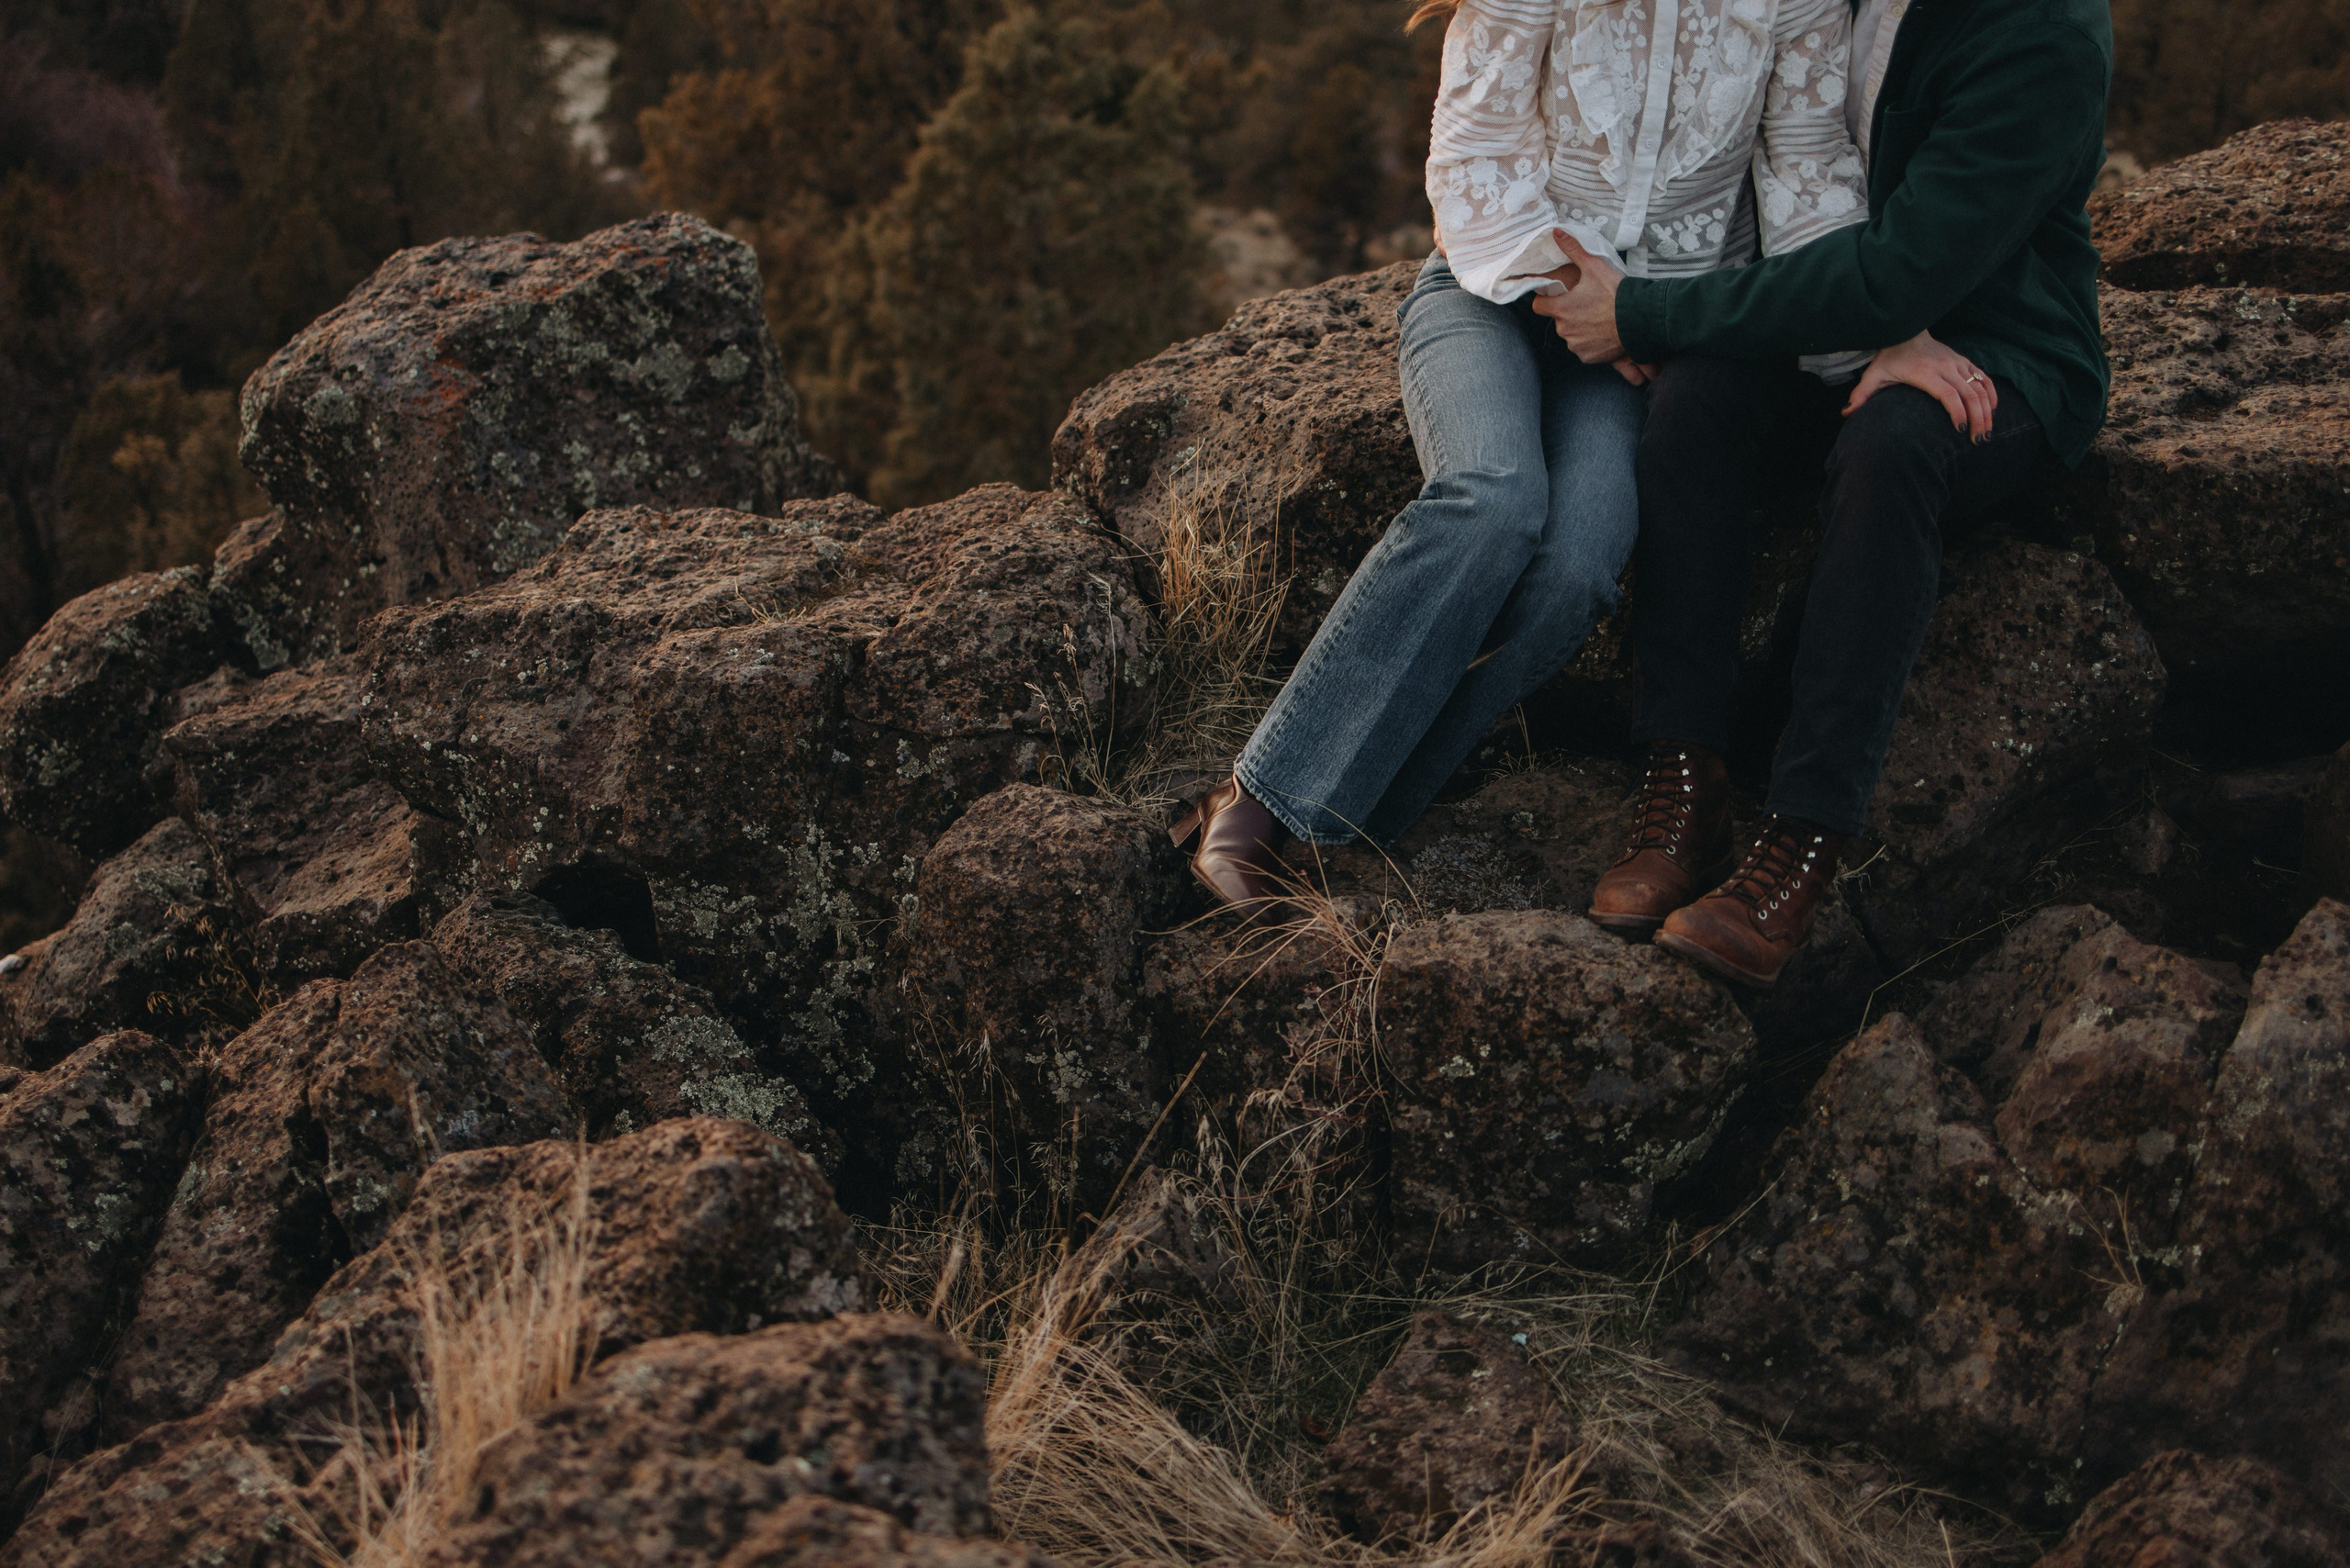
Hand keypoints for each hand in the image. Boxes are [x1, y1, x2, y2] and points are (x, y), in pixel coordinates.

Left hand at [1529, 230, 1625, 363]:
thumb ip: (1574, 249)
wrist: (1639, 321)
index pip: (1539, 306)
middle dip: (1570, 313)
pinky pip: (1585, 349)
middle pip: (1559, 320)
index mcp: (1561, 309)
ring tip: (1599, 317)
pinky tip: (1605, 332)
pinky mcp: (1589, 357)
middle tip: (1588, 303)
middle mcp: (1565, 330)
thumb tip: (1556, 232)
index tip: (1555, 296)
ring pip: (1572, 335)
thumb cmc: (1616, 294)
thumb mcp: (1595, 266)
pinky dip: (1592, 342)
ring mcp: (1577, 345)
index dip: (1545, 300)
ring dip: (1581, 328)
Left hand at [1845, 330, 1998, 440]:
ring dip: (1987, 410)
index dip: (1957, 412)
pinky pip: (1983, 377)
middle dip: (1978, 418)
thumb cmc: (1890, 356)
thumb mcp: (1874, 374)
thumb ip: (1861, 394)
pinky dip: (1991, 393)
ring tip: (1987, 431)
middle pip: (1969, 394)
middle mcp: (1945, 366)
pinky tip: (1993, 409)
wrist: (1906, 329)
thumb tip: (1846, 413)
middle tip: (1979, 440)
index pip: (1948, 394)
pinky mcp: (1964, 361)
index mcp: (1925, 372)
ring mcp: (1957, 362)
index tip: (1961, 430)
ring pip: (1980, 387)